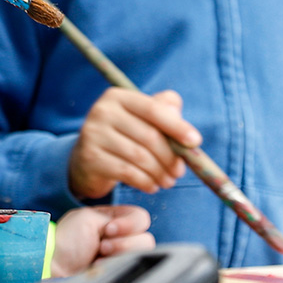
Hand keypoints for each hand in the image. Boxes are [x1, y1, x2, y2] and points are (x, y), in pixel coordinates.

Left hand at [50, 205, 155, 276]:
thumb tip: (139, 232)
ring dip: (121, 253)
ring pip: (144, 253)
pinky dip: (118, 265)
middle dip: (123, 242)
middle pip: (146, 238)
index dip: (129, 224)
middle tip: (101, 246)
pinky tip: (101, 266)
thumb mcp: (89, 218)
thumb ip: (117, 220)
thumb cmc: (67, 240)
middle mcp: (122, 237)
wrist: (55, 266)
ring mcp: (121, 256)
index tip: (108, 230)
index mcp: (114, 219)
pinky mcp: (120, 272)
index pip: (141, 218)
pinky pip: (136, 269)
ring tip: (99, 257)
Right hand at [68, 88, 200, 200]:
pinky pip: (127, 172)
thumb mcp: (142, 119)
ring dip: (160, 173)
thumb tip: (181, 121)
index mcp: (118, 97)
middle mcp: (103, 111)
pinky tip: (152, 186)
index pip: (153, 109)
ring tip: (168, 181)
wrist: (87, 159)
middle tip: (179, 172)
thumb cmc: (124, 136)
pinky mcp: (91, 158)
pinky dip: (145, 182)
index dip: (177, 126)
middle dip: (170, 157)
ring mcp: (93, 134)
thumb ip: (164, 111)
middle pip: (149, 136)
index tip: (195, 142)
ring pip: (140, 157)